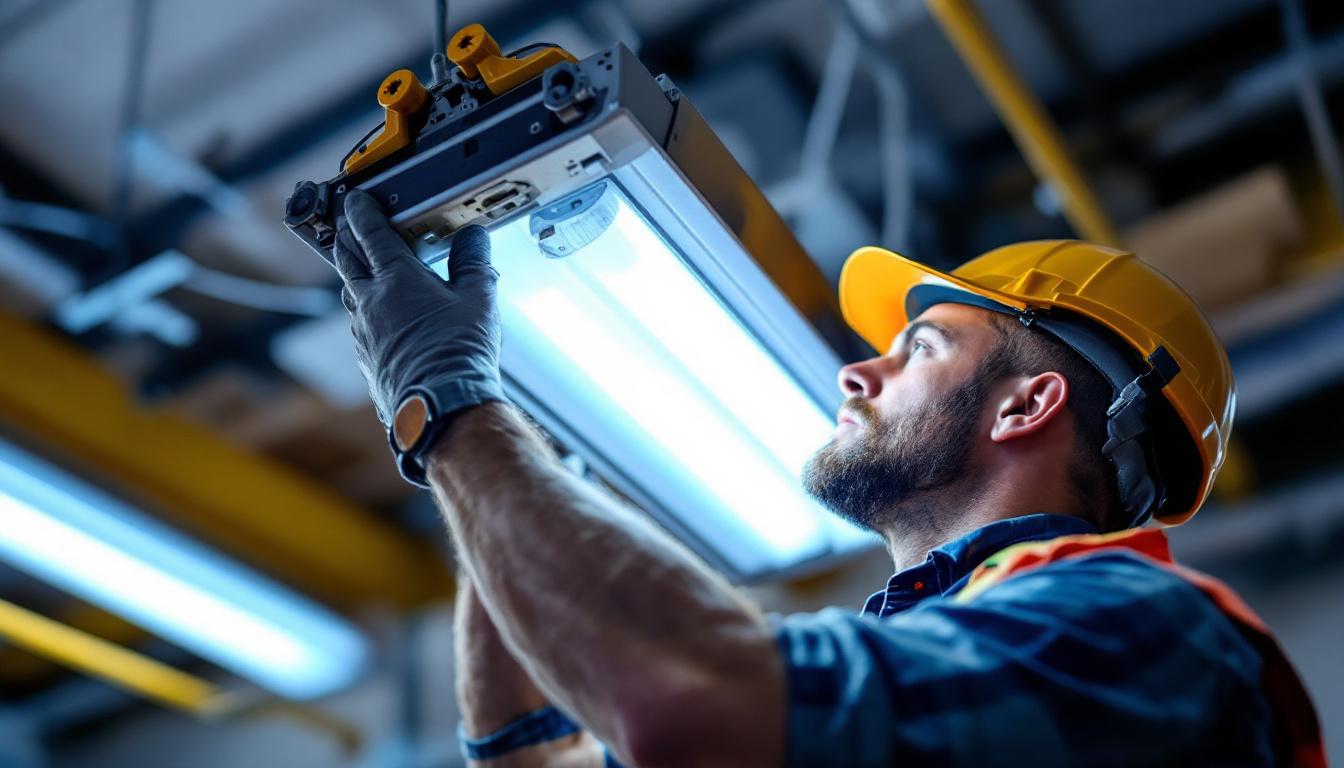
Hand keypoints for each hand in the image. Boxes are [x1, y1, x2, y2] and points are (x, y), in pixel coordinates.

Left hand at [332, 189, 503, 426]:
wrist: (440, 407)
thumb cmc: (458, 353)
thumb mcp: (478, 299)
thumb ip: (473, 262)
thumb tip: (474, 238)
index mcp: (396, 277)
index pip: (370, 231)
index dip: (361, 210)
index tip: (357, 199)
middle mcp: (370, 301)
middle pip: (346, 257)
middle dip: (347, 236)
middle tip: (351, 225)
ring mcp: (363, 331)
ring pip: (349, 292)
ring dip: (355, 275)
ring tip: (367, 270)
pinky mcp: (366, 357)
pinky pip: (359, 324)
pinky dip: (366, 311)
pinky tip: (383, 318)